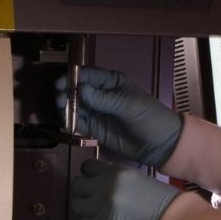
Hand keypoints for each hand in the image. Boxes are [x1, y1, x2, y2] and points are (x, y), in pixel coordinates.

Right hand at [57, 67, 182, 167]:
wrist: (160, 144)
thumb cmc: (149, 117)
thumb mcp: (128, 105)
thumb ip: (104, 99)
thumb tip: (81, 89)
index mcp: (112, 82)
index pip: (88, 75)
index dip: (72, 78)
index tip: (60, 84)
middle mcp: (101, 94)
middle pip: (77, 90)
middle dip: (66, 94)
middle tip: (60, 101)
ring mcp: (97, 112)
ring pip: (75, 107)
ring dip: (66, 109)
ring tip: (62, 114)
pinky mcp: (94, 129)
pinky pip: (78, 123)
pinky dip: (70, 123)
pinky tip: (66, 125)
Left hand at [70, 159, 179, 219]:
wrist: (170, 215)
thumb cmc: (156, 198)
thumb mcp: (133, 178)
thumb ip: (111, 176)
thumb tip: (95, 179)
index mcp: (114, 173)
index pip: (86, 167)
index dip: (90, 174)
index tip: (93, 178)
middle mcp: (103, 188)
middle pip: (77, 185)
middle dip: (84, 191)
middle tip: (92, 196)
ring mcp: (100, 209)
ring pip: (78, 206)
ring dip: (87, 208)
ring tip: (99, 210)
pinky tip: (105, 219)